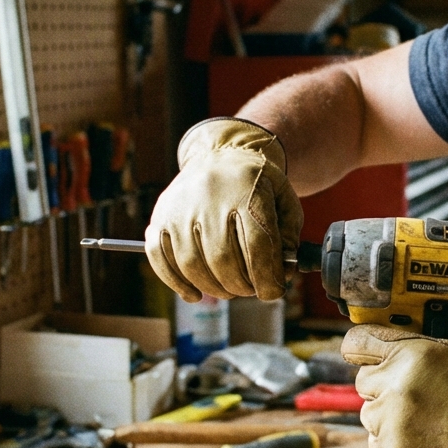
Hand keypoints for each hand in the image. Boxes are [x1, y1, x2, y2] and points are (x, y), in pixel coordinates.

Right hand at [145, 118, 303, 301]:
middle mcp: (209, 196)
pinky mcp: (160, 215)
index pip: (257, 246)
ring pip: (191, 263)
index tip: (273, 292)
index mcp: (247, 190)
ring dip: (213, 288)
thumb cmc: (257, 185)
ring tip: (229, 288)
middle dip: (240, 286)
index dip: (267, 277)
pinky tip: (194, 294)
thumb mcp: (284, 202)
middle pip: (222, 259)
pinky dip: (175, 282)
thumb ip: (289, 239)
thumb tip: (283, 276)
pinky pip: (159, 257)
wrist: (221, 153)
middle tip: (250, 289)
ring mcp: (180, 206)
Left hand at [342, 325, 447, 447]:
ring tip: (419, 418)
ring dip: (386, 415)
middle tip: (408, 392)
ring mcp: (391, 422)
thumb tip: (416, 332)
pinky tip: (417, 439)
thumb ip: (435, 337)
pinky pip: (375, 444)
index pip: (358, 342)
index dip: (360, 346)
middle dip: (381, 384)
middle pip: (363, 380)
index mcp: (411, 354)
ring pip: (369, 414)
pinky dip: (390, 443)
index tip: (361, 352)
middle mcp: (394, 386)